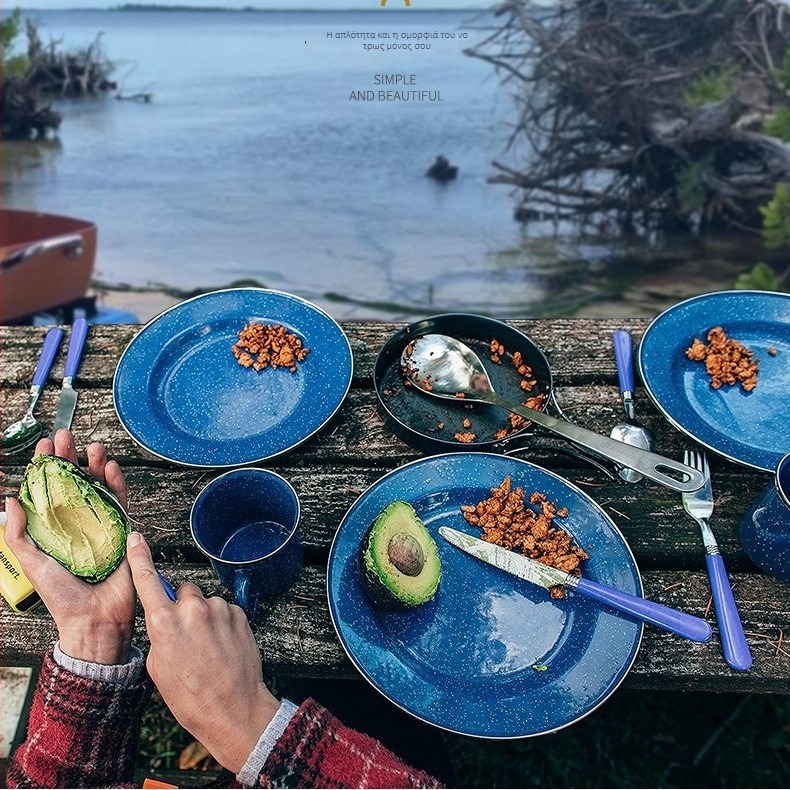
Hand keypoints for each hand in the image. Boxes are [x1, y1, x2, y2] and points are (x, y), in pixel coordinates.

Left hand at [4, 429, 134, 664]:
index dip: (46, 468)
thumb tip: (10, 501)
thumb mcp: (32, 562)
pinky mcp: (122, 530)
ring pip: (99, 486)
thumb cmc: (61, 597)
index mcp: (54, 528)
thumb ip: (19, 534)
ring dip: (96, 464)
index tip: (43, 448)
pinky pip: (121, 501)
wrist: (93, 617)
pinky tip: (111, 469)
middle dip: (70, 457)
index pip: (49, 490)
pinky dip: (118, 483)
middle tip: (65, 437)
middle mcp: (77, 522)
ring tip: (92, 447)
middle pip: (74, 481)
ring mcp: (101, 524)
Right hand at [127, 531, 279, 773]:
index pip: (147, 580)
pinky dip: (223, 623)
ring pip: (205, 602)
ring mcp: (218, 609)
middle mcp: (191, 609)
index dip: (140, 557)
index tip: (136, 539)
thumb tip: (165, 620)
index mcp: (163, 623)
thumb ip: (159, 634)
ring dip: (205, 617)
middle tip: (188, 637)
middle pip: (182, 591)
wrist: (232, 708)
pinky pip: (224, 610)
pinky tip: (223, 646)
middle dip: (183, 607)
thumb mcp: (158, 667)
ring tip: (209, 648)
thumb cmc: (190, 697)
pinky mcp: (239, 612)